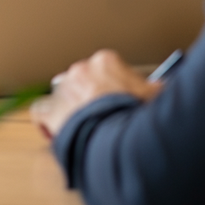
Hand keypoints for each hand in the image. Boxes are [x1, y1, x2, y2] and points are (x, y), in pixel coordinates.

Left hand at [31, 49, 162, 139]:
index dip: (113, 87)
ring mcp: (64, 90)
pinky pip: (42, 112)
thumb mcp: (156, 98)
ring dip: (71, 108)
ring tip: (85, 126)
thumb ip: (155, 89)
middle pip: (84, 80)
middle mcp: (82, 71)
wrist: (120, 142)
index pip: (106, 69)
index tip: (118, 100)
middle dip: (92, 97)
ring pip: (63, 94)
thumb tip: (163, 88)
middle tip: (105, 117)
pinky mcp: (52, 112)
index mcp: (106, 62)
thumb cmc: (137, 119)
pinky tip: (54, 131)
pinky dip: (46, 122)